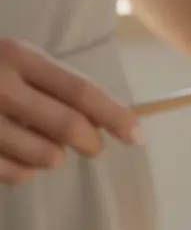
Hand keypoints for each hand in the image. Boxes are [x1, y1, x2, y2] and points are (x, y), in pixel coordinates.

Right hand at [0, 39, 141, 184]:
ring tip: (38, 142)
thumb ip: (60, 85)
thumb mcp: (18, 60)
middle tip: (89, 144)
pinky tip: (14, 153)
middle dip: (90, 143)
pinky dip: (25, 170)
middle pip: (71, 128)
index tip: (137, 136)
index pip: (82, 92)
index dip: (117, 117)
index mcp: (17, 55)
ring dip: (54, 156)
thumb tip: (113, 123)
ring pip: (47, 157)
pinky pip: (17, 174)